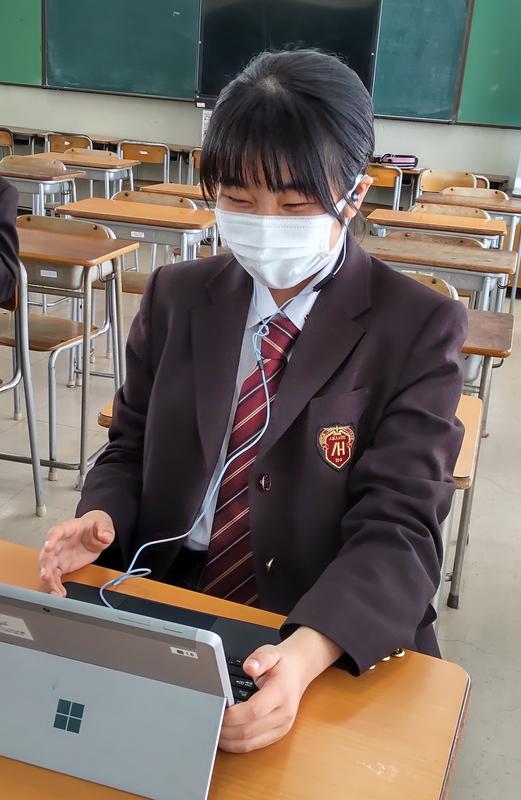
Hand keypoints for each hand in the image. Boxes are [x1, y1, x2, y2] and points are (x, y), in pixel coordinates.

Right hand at [39, 511, 114, 595]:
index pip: (56, 532)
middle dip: (45, 564)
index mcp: (67, 529)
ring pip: (48, 568)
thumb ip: (104, 530)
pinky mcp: (61, 566)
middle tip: (46, 575)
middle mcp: (58, 542)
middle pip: (47, 553)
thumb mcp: (103, 526)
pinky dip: (55, 585)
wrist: (96, 536)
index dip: (51, 539)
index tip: (48, 547)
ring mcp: (58, 555)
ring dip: (49, 579)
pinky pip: (55, 577)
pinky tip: (58, 593)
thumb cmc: (94, 529)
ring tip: (53, 591)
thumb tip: (105, 536)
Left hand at [219, 627, 342, 752]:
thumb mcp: (271, 652)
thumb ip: (260, 658)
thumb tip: (250, 667)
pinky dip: (238, 745)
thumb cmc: (282, 664)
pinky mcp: (279, 734)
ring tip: (215, 731)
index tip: (218, 710)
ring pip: (251, 743)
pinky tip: (226, 738)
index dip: (233, 715)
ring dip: (230, 741)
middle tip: (210, 721)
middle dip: (226, 730)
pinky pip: (256, 746)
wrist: (298, 672)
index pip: (254, 711)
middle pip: (250, 731)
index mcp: (281, 693)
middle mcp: (284, 713)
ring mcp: (283, 727)